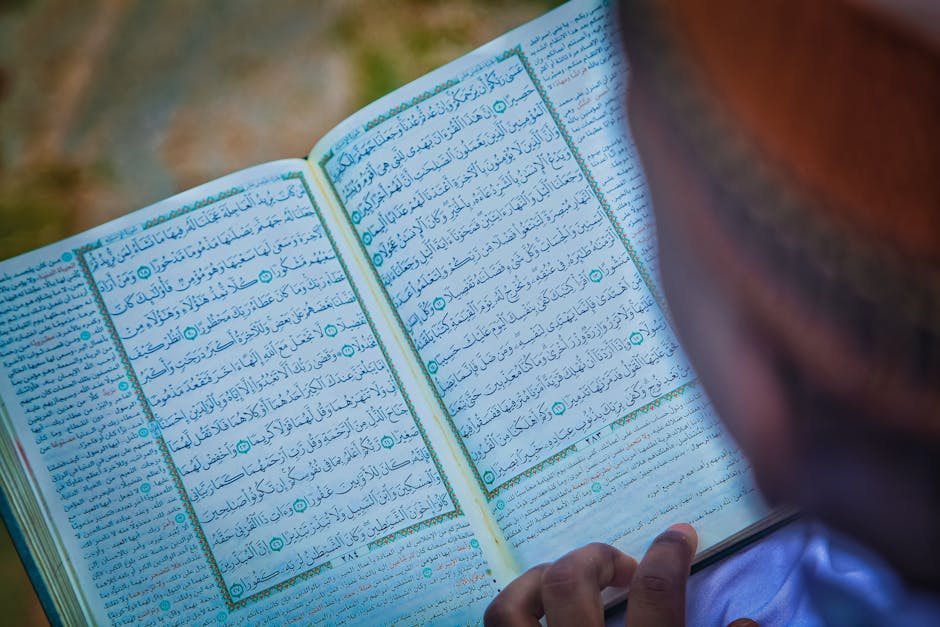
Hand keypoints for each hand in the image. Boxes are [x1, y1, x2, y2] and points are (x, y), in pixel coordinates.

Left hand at [484, 523, 697, 626]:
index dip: (669, 556)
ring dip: (535, 582)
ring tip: (563, 581)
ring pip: (509, 608)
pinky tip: (535, 616)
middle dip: (594, 559)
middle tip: (620, 568)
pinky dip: (513, 613)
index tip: (679, 534)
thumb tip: (749, 620)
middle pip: (569, 584)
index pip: (654, 595)